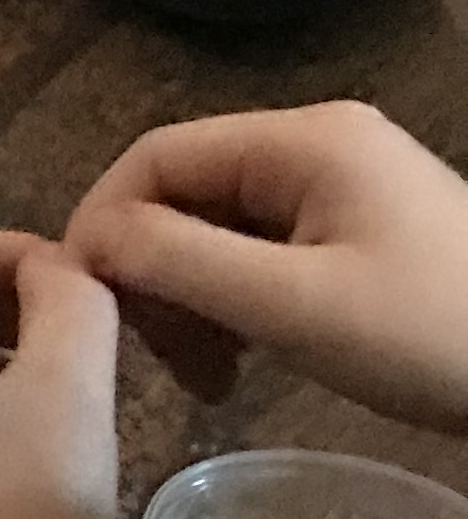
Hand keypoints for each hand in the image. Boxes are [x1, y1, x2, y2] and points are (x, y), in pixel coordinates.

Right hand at [61, 101, 467, 428]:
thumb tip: (86, 241)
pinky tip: (242, 361)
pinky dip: (234, 305)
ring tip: (203, 376)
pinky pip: (263, 252)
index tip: (86, 308)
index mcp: (304, 141)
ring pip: (218, 228)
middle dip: (151, 273)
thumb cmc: (432, 335)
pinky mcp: (362, 231)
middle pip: (185, 192)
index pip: (155, 156)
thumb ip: (179, 262)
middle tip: (155, 359)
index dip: (102, 225)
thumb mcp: (293, 306)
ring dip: (190, 299)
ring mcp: (345, 187)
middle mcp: (319, 145)